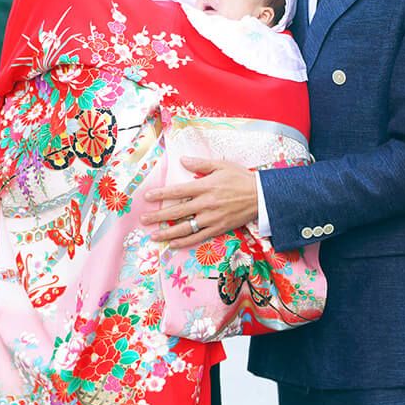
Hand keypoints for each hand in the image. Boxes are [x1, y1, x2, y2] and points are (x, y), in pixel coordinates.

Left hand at [141, 157, 257, 247]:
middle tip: (143, 219)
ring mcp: (212, 218)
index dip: (162, 194)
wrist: (261, 196)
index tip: (148, 197)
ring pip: (185, 228)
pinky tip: (173, 244)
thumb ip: (201, 164)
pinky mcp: (218, 228)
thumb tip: (182, 160)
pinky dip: (184, 242)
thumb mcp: (221, 165)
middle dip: (158, 216)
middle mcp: (206, 204)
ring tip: (153, 235)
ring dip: (167, 232)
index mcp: (205, 186)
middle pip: (178, 211)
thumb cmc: (241, 178)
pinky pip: (198, 237)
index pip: (178, 191)